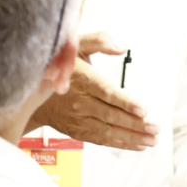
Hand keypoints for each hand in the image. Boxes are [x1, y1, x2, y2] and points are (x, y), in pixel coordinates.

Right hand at [26, 31, 159, 150]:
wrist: (31, 93)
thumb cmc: (58, 66)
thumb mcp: (74, 45)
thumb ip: (99, 41)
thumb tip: (121, 46)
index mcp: (82, 79)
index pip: (106, 93)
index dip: (125, 102)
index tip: (143, 110)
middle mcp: (79, 101)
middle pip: (111, 116)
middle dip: (135, 124)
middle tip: (155, 129)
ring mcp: (78, 118)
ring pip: (108, 131)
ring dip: (132, 137)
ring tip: (151, 140)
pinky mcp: (77, 130)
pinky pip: (101, 139)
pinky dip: (119, 144)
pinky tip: (137, 145)